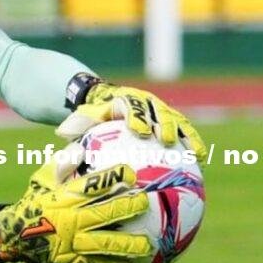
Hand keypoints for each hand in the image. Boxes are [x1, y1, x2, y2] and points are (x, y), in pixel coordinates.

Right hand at [0, 155, 153, 262]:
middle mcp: (71, 220)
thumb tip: (80, 147)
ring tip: (147, 244)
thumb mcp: (43, 178)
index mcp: (65, 198)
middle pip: (103, 214)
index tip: (131, 172)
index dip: (111, 178)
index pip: (90, 186)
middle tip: (146, 202)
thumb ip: (62, 163)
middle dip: (126, 208)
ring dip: (127, 244)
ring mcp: (73, 243)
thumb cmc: (35, 200)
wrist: (14, 236)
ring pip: (104, 244)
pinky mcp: (73, 260)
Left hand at [57, 78, 207, 163]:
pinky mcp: (168, 120)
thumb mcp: (81, 118)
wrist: (104, 104)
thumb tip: (63, 134)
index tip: (138, 130)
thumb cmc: (91, 116)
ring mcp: (158, 110)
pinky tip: (200, 162)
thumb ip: (75, 124)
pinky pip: (183, 130)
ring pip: (176, 119)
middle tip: (165, 140)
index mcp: (121, 99)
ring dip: (187, 134)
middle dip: (162, 123)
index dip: (135, 115)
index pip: (129, 104)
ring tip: (196, 154)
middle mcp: (143, 102)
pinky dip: (192, 142)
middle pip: (156, 109)